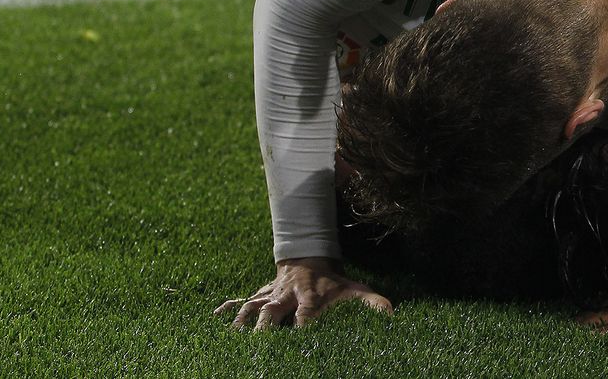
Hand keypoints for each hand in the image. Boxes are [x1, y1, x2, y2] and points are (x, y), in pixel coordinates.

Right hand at [215, 256, 393, 330]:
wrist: (308, 259)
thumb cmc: (331, 281)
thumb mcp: (353, 288)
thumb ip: (372, 302)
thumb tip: (392, 314)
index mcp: (310, 297)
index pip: (306, 314)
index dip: (304, 326)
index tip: (302, 338)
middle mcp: (287, 296)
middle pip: (272, 312)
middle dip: (265, 329)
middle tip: (259, 349)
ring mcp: (270, 295)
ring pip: (253, 308)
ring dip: (242, 322)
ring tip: (231, 338)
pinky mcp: (259, 296)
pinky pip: (240, 301)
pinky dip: (228, 308)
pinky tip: (215, 317)